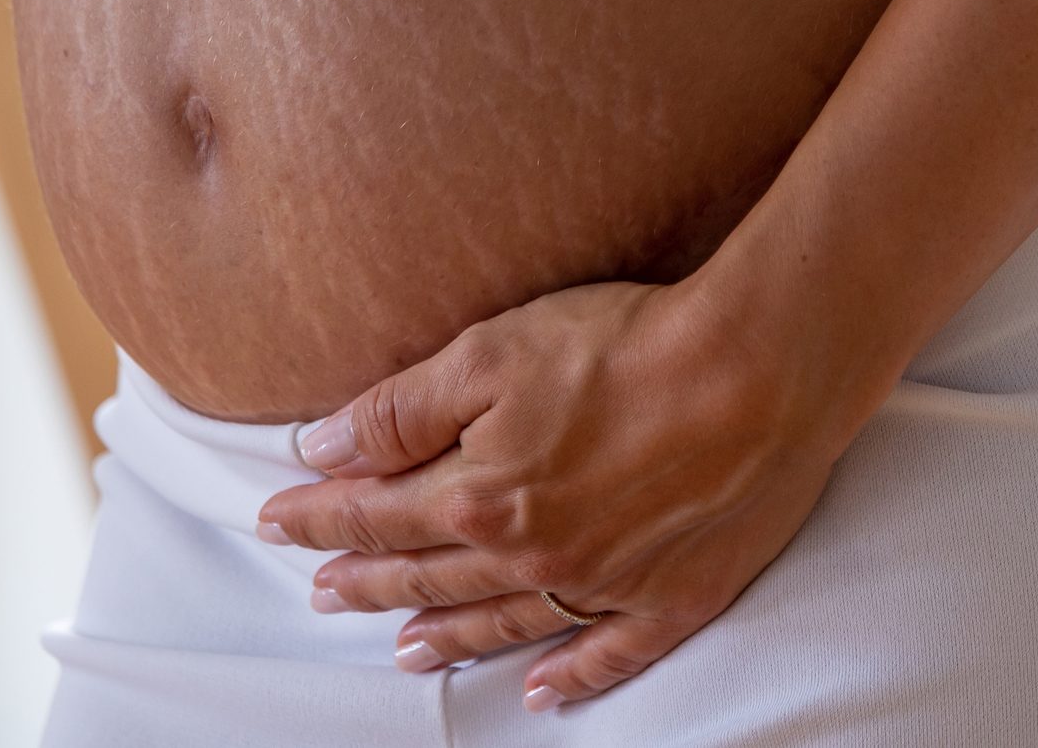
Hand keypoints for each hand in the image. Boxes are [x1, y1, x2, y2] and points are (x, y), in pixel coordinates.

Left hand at [254, 280, 867, 711]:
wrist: (759, 371)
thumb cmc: (628, 346)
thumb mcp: (492, 352)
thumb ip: (402, 409)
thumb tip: (322, 448)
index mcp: (480, 495)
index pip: (376, 514)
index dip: (322, 517)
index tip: (278, 520)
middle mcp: (532, 555)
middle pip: (429, 576)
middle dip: (367, 580)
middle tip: (323, 591)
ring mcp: (603, 583)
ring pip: (504, 622)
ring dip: (447, 636)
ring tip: (405, 651)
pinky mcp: (672, 597)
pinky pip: (609, 655)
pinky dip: (572, 678)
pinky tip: (542, 692)